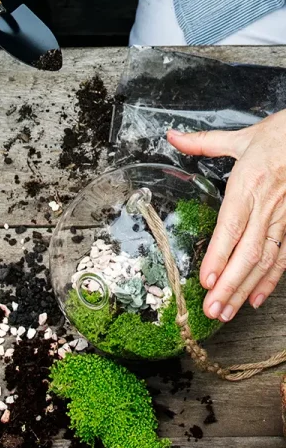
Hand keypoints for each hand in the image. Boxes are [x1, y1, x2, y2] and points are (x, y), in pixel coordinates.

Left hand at [168, 111, 285, 320]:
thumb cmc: (281, 136)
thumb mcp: (242, 137)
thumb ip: (204, 142)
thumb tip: (173, 136)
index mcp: (248, 185)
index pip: (230, 227)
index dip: (219, 256)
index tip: (206, 280)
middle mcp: (267, 206)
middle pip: (247, 253)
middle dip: (229, 285)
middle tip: (212, 309)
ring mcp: (284, 218)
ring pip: (264, 260)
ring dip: (245, 289)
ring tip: (227, 312)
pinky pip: (284, 257)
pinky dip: (270, 281)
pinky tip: (255, 299)